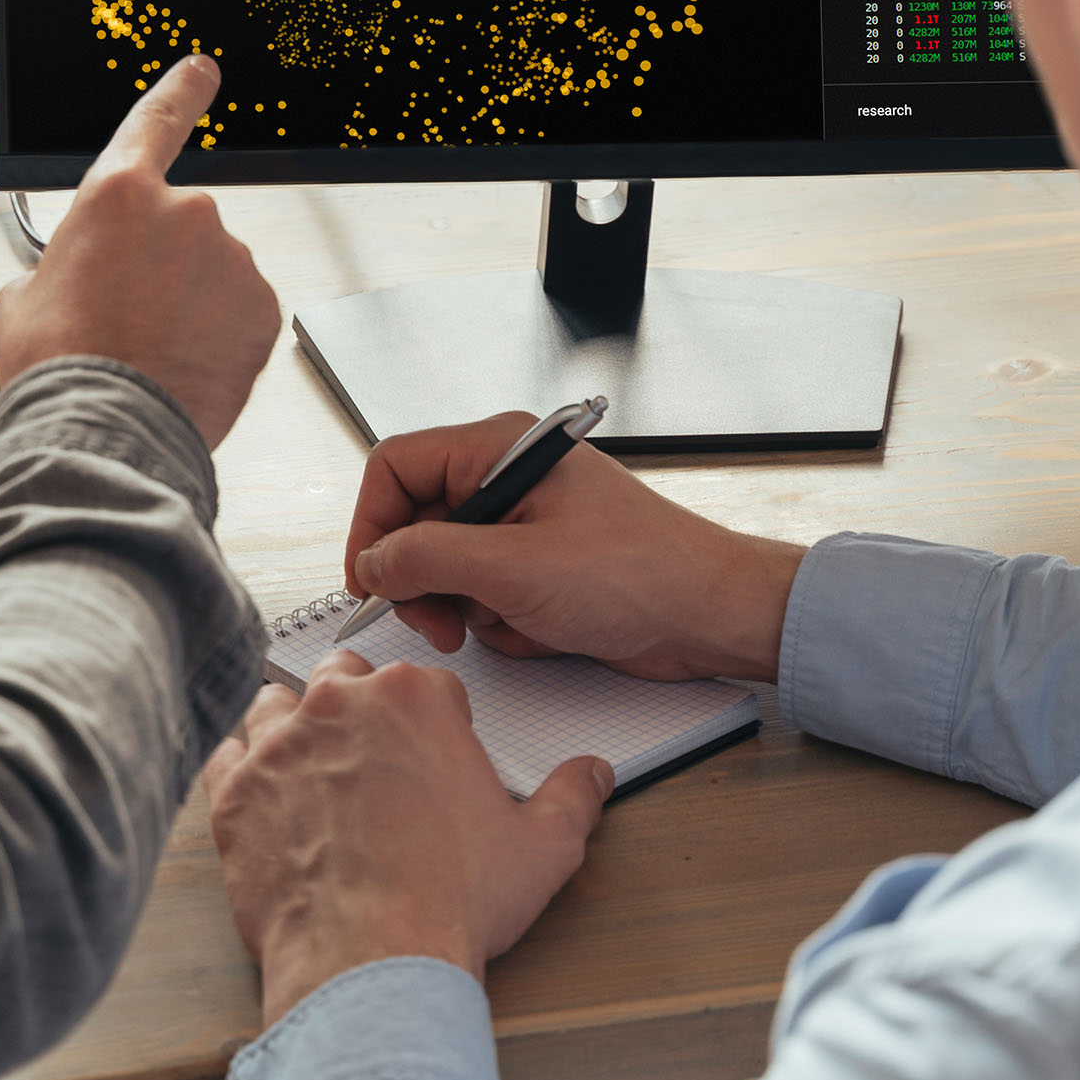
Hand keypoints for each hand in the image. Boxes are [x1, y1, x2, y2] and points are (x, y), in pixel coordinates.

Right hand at [0, 53, 280, 447]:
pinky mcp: (262, 307)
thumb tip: (76, 274)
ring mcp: (231, 258)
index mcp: (116, 194)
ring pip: (213, 271)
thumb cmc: (60, 369)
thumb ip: (61, 261)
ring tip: (151, 351)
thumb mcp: (22, 298)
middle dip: (159, 263)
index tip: (202, 71)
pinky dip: (219, 333)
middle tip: (125, 317)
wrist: (105, 434)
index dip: (182, 90)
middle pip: (178, 223)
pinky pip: (241, 310)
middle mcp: (184, 212)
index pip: (157, 119)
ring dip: (190, 302)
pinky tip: (185, 362)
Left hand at [205, 654, 612, 1025]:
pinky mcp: (233, 792)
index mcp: (414, 699)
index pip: (426, 683)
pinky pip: (225, 756)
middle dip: (359, 707)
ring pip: (276, 704)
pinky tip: (265, 798)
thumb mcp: (543, 849)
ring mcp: (277, 744)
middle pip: (344, 675)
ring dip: (294, 728)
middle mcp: (338, 705)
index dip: (435, 722)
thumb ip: (572, 798)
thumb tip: (592, 775)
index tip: (436, 757)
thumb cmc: (452, 902)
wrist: (372, 960)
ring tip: (315, 772)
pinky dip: (242, 771)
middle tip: (375, 759)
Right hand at [346, 413, 804, 681]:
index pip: (396, 467)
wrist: (710, 616)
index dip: (371, 524)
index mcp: (500, 449)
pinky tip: (542, 630)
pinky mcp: (537, 569)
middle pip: (414, 523)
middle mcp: (506, 479)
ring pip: (445, 568)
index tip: (369, 579)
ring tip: (507, 623)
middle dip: (422, 580)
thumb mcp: (515, 567)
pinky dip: (500, 623)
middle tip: (436, 621)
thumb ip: (428, 559)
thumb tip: (373, 563)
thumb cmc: (641, 573)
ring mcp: (521, 526)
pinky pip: (482, 596)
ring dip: (465, 608)